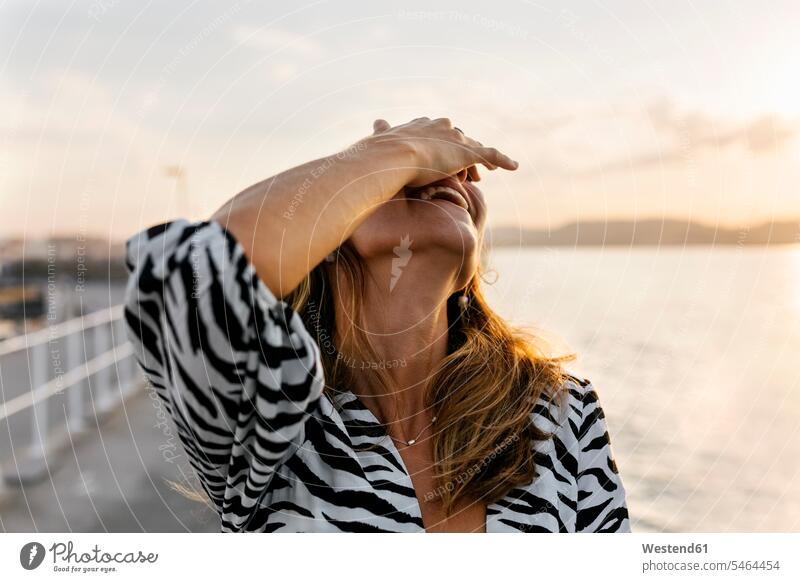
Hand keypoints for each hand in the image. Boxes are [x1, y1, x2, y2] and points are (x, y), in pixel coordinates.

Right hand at [367, 117, 518, 187]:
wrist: (393, 155)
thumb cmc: (382, 152)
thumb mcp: (381, 139)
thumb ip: (382, 131)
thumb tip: (376, 122)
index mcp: (422, 125)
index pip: (437, 133)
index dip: (441, 144)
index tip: (440, 154)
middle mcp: (441, 127)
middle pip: (458, 138)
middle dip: (461, 151)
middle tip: (463, 168)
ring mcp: (455, 139)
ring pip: (473, 147)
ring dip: (479, 159)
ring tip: (485, 172)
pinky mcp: (466, 152)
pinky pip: (490, 154)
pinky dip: (503, 159)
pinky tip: (514, 166)